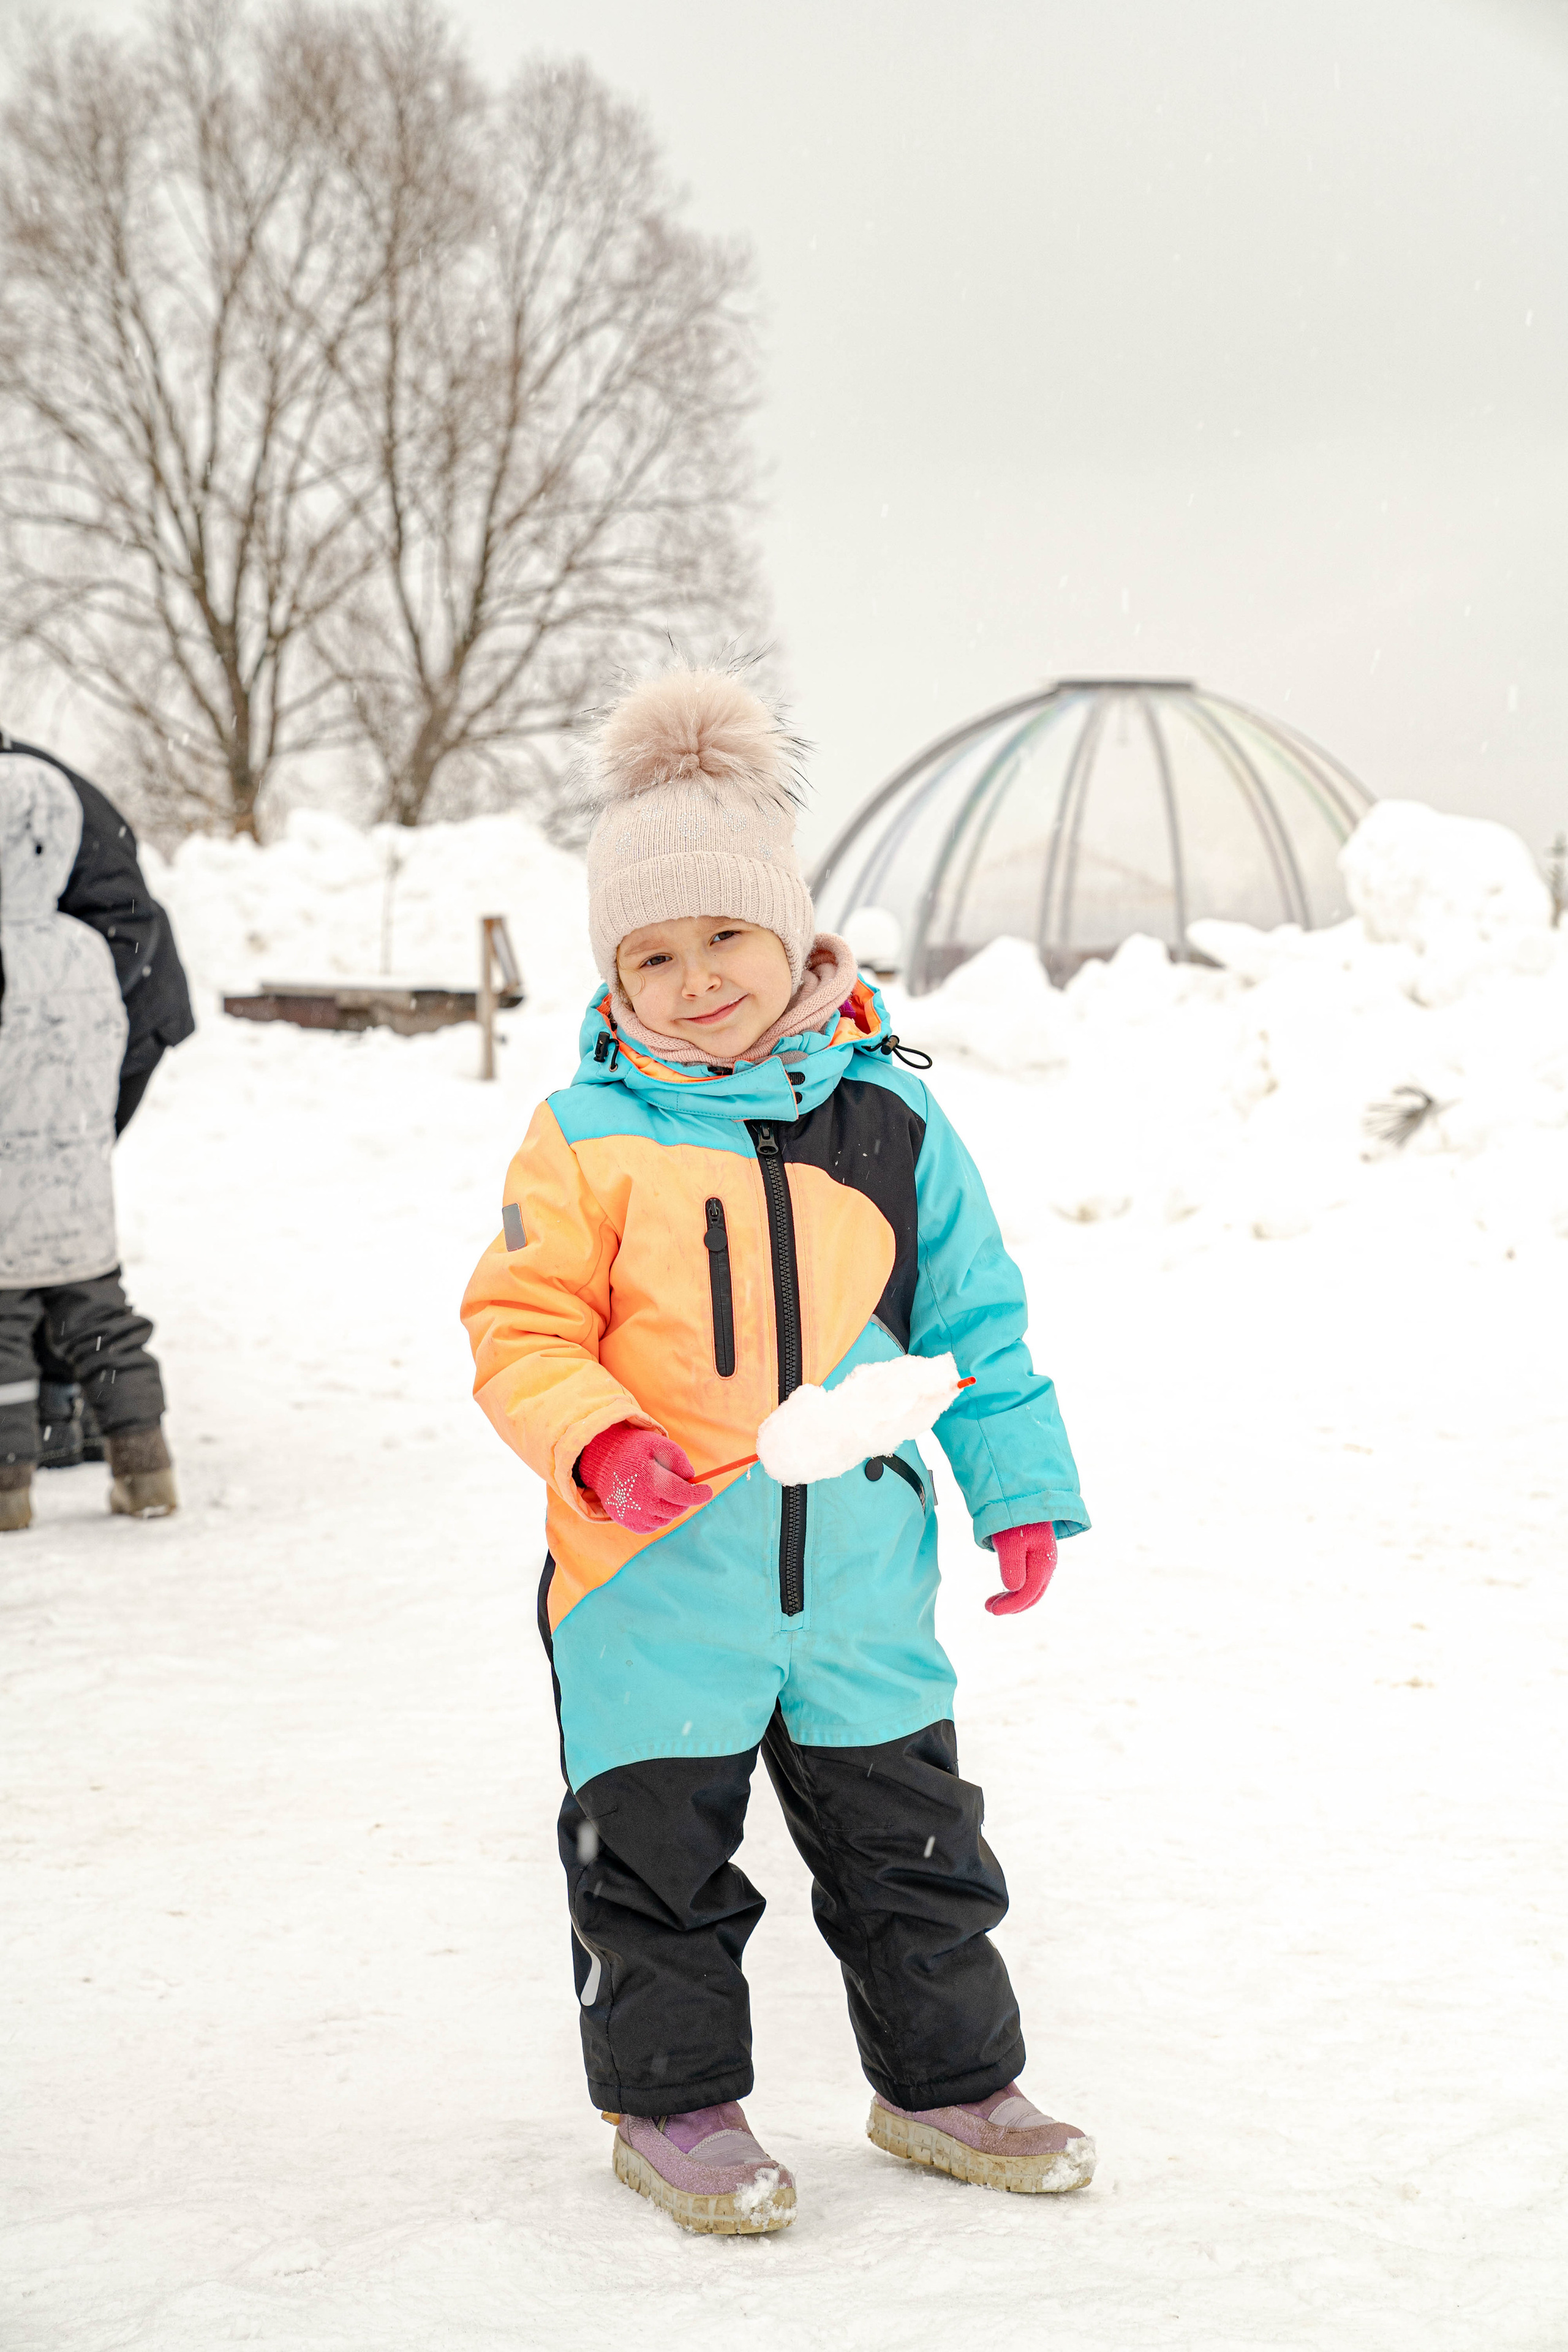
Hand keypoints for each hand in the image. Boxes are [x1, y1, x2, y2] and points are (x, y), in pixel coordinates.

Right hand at [578, 1423, 712, 1532]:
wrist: (602, 1463)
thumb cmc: (635, 1451)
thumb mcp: (658, 1444)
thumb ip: (679, 1460)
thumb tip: (691, 1480)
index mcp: (649, 1479)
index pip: (682, 1494)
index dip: (699, 1495)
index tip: (708, 1491)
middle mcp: (640, 1501)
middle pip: (677, 1508)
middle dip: (685, 1499)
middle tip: (682, 1486)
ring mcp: (633, 1514)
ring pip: (667, 1518)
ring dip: (672, 1507)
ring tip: (662, 1490)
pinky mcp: (628, 1522)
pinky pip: (654, 1525)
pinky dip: (659, 1515)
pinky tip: (652, 1501)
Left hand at [985, 1521, 1057, 1615]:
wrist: (1023, 1495)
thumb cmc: (1014, 1518)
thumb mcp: (1010, 1541)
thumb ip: (1012, 1566)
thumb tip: (1014, 1589)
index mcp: (1043, 1562)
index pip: (1028, 1593)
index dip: (1011, 1605)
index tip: (991, 1610)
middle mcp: (1046, 1564)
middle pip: (1032, 1594)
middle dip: (1011, 1605)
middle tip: (989, 1608)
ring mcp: (1042, 1560)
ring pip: (1031, 1588)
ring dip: (1012, 1598)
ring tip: (991, 1602)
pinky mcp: (1034, 1555)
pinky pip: (1028, 1579)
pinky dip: (1015, 1588)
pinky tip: (1003, 1589)